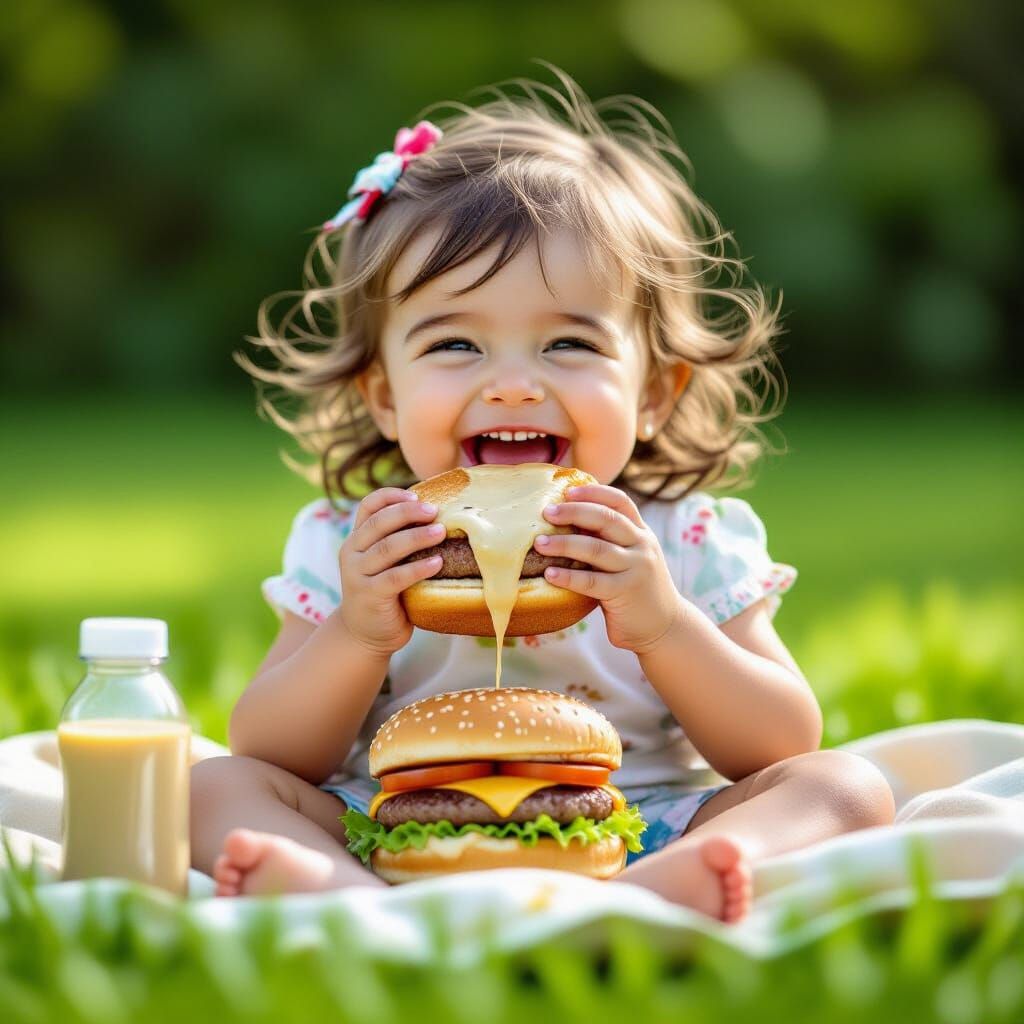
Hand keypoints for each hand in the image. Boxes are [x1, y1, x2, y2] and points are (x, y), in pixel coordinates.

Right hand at [337, 487, 444, 657]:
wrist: (365, 633)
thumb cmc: (385, 592)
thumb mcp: (385, 562)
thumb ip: (398, 541)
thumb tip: (440, 516)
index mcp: (357, 538)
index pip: (368, 506)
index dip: (391, 496)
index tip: (416, 496)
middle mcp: (352, 552)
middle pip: (378, 523)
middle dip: (408, 513)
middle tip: (435, 511)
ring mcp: (357, 574)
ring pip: (387, 548)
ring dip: (417, 537)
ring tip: (442, 532)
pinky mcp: (370, 595)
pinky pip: (395, 577)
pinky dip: (418, 568)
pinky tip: (437, 563)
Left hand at [534, 483, 682, 654]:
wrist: (665, 626)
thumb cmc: (635, 588)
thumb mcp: (630, 557)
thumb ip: (609, 540)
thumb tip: (566, 521)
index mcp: (641, 532)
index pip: (620, 502)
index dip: (594, 492)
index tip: (567, 491)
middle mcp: (642, 546)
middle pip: (606, 519)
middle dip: (574, 512)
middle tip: (546, 513)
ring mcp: (636, 568)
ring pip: (596, 549)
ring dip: (564, 544)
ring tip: (539, 543)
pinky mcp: (626, 593)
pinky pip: (592, 582)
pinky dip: (569, 577)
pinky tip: (549, 575)